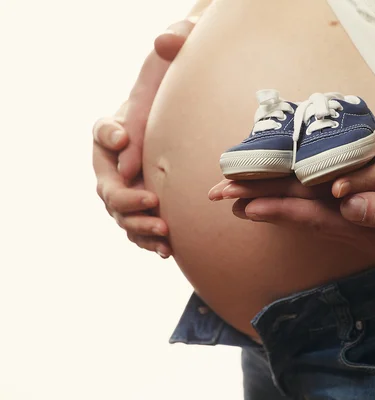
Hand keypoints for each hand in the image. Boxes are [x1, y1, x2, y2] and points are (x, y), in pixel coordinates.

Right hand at [92, 18, 195, 256]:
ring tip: (164, 232)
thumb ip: (171, 47)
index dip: (110, 136)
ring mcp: (126, 188)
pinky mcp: (143, 207)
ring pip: (122, 214)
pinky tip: (168, 249)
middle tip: (151, 201)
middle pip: (108, 186)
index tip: (126, 137)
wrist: (180, 128)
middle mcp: (114, 163)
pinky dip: (149, 240)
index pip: (103, 133)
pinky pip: (139, 227)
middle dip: (127, 197)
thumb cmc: (171, 98)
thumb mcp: (172, 69)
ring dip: (140, 225)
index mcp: (113, 130)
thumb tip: (167, 40)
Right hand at [93, 103, 170, 256]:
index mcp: (105, 170)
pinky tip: (168, 252)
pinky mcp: (144, 210)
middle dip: (142, 224)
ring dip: (148, 239)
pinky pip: (144, 233)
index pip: (113, 193)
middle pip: (122, 217)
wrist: (152, 125)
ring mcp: (129, 203)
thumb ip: (116, 128)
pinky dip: (155, 243)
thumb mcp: (123, 115)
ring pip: (133, 229)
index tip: (153, 199)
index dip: (131, 200)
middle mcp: (114, 191)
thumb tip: (120, 143)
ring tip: (167, 246)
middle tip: (164, 226)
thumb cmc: (137, 117)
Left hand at [209, 177, 374, 263]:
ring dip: (268, 204)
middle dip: (256, 203)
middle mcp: (353, 225)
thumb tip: (348, 205)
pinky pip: (319, 209)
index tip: (238, 201)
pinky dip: (293, 202)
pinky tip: (281, 199)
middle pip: (296, 213)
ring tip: (236, 199)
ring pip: (303, 212)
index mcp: (365, 224)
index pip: (309, 214)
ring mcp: (357, 222)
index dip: (273, 205)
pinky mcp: (364, 214)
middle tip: (218, 196)